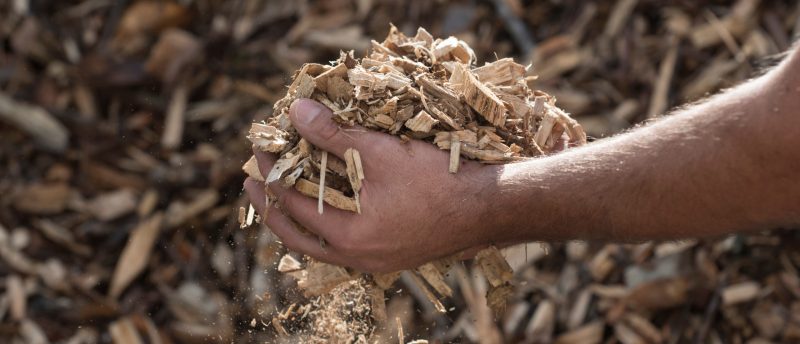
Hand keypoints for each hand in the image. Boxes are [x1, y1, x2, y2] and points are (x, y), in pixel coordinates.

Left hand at [244, 99, 497, 272]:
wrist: (487, 209)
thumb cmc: (436, 181)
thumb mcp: (380, 152)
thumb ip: (335, 134)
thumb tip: (297, 112)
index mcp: (348, 236)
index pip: (292, 204)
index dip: (271, 175)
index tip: (259, 152)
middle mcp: (357, 257)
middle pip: (297, 238)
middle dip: (271, 208)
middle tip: (252, 185)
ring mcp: (376, 261)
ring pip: (321, 247)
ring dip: (299, 220)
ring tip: (285, 197)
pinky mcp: (393, 256)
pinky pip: (345, 248)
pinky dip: (328, 227)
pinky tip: (331, 209)